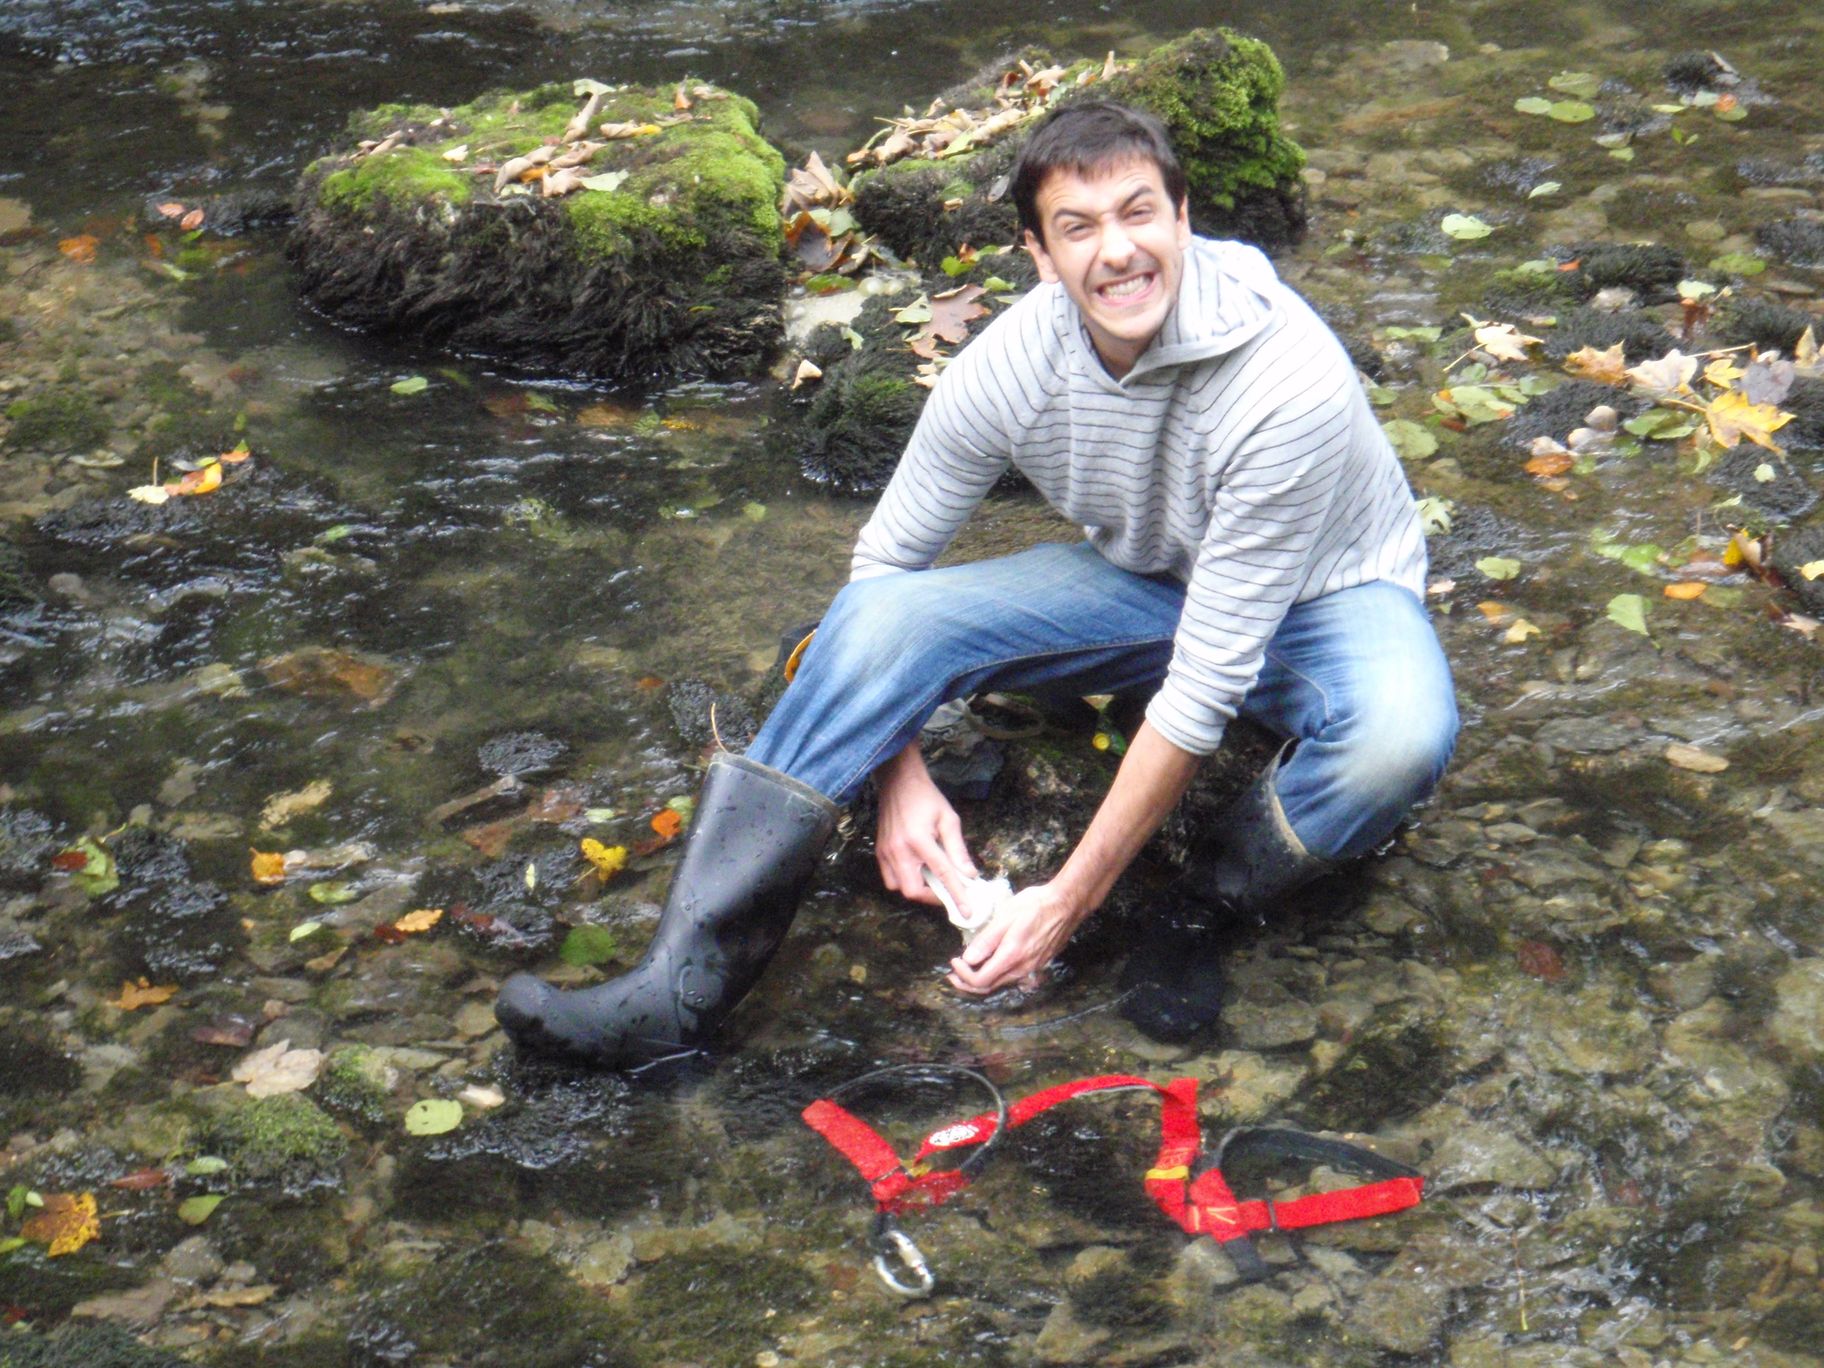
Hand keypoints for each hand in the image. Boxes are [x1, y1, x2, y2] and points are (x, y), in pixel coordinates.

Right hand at [875, 746, 976, 908]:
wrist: (898, 782)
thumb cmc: (927, 798)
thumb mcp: (949, 819)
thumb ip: (958, 850)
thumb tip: (969, 875)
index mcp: (919, 840)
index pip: (942, 875)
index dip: (957, 895)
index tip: (967, 912)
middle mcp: (899, 849)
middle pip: (913, 891)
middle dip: (931, 897)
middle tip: (947, 891)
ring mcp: (886, 852)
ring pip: (899, 888)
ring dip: (917, 889)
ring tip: (932, 878)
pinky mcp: (879, 851)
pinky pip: (890, 878)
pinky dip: (905, 880)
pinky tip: (917, 870)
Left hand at [947, 883, 1082, 994]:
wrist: (1066, 904)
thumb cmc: (1035, 905)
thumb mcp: (1005, 917)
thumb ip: (986, 940)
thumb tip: (968, 959)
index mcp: (1011, 957)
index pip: (980, 980)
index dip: (963, 975)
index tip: (954, 960)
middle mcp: (1022, 969)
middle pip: (989, 988)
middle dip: (967, 982)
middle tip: (953, 972)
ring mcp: (1031, 968)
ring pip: (1000, 984)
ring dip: (981, 980)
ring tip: (967, 968)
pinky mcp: (1037, 964)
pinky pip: (1011, 977)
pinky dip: (995, 975)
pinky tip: (990, 963)